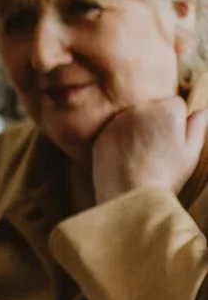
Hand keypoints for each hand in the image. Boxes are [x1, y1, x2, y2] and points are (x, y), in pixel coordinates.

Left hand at [90, 95, 207, 203]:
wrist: (130, 196)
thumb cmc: (166, 175)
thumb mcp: (191, 152)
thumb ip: (197, 126)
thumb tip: (203, 110)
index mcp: (167, 109)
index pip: (175, 103)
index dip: (178, 122)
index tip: (174, 140)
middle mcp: (140, 109)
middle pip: (153, 107)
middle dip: (157, 121)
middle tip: (158, 149)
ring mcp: (118, 121)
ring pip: (133, 117)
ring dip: (138, 128)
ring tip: (143, 155)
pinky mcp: (102, 134)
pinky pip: (116, 130)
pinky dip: (121, 139)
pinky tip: (127, 158)